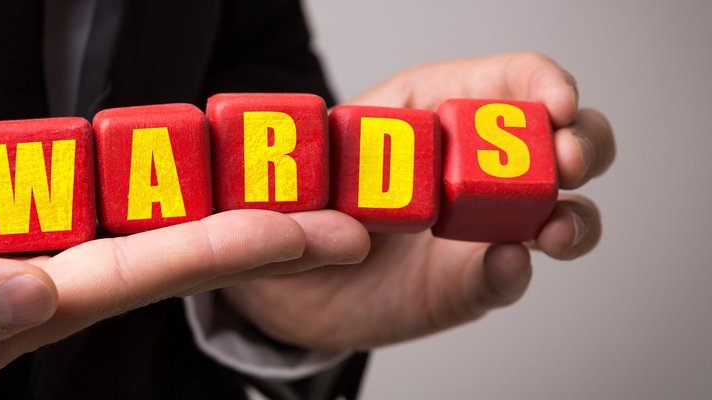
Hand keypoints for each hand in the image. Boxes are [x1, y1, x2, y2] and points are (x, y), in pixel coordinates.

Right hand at [0, 190, 366, 393]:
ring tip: (281, 184)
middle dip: (244, 232)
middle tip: (337, 204)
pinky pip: (64, 210)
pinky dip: (127, 190)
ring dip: (197, 207)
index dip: (222, 249)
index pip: (127, 281)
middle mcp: (6, 301)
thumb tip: (33, 302)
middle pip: (146, 261)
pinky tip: (169, 174)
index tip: (307, 227)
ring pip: (115, 233)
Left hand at [222, 52, 616, 351]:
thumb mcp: (310, 161)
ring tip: (554, 230)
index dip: (546, 83)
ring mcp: (486, 226)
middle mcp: (479, 166)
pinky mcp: (474, 281)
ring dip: (574, 218)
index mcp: (442, 110)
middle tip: (567, 163)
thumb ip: (328, 157)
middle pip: (566, 140)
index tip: (556, 102)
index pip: (514, 80)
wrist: (289, 281)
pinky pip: (510, 275)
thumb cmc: (310, 201)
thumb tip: (346, 178)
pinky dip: (515, 271)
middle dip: (583, 144)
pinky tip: (504, 264)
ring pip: (565, 212)